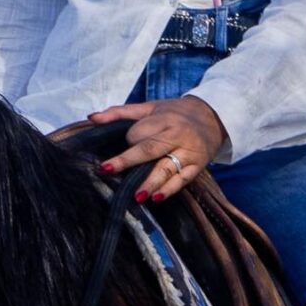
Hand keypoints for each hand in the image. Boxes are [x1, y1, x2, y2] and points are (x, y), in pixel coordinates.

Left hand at [87, 95, 227, 202]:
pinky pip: (182, 180)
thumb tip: (91, 118)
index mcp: (164, 118)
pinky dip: (169, 189)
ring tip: (135, 195)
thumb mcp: (150, 107)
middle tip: (107, 170)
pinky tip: (155, 198)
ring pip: (166, 168)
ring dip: (150, 182)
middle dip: (128, 160)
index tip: (124, 145)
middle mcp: (177, 135)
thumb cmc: (175, 113)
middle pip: (150, 149)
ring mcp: (188, 152)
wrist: (213, 117)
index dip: (129, 139)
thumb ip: (120, 112)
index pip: (140, 132)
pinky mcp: (197, 166)